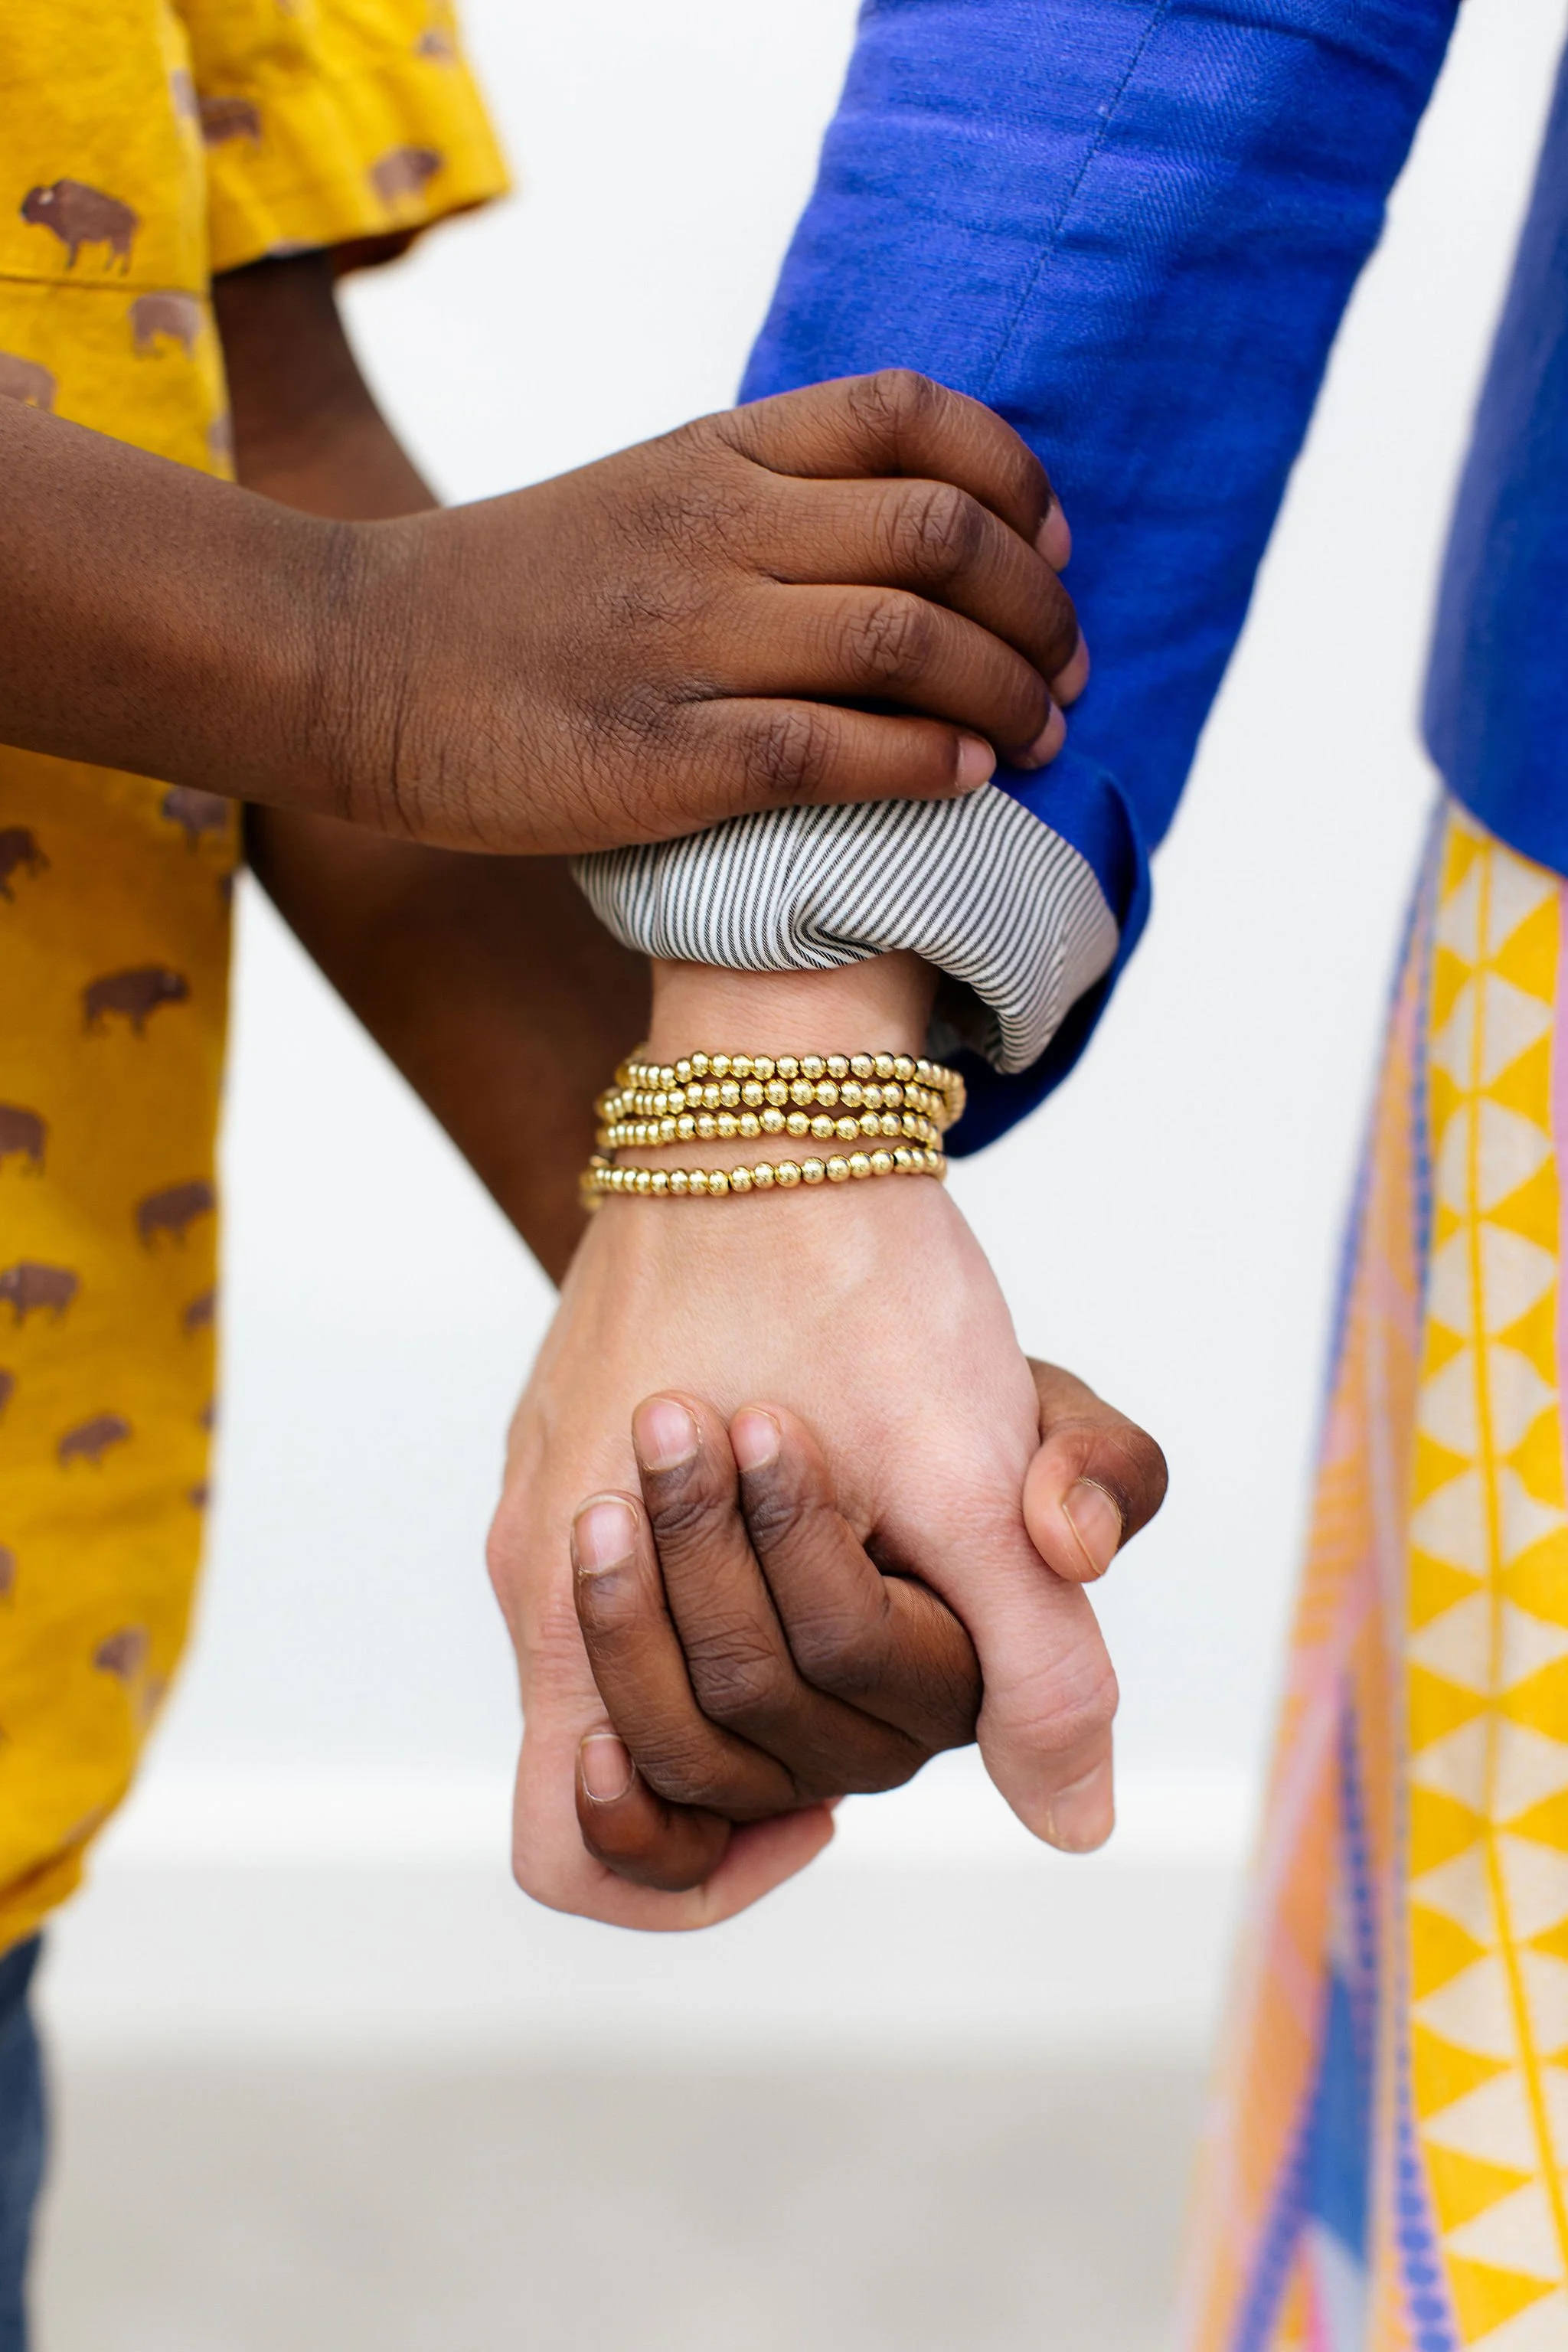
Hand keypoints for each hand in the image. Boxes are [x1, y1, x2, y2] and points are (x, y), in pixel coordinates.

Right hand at [345, 368, 1086, 850]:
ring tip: (1040, 737)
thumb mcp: (637, 498)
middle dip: (1041, 607)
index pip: (909, 413)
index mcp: (712, 454)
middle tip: (1068, 671)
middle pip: (941, 532)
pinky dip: (926, 765)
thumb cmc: (505, 599)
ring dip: (1008, 693)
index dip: (1016, 476)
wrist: (349, 662)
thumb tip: (905, 544)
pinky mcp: (659, 758)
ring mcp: (686, 642)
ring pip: (907, 641)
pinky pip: (833, 749)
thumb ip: (760, 502)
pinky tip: (964, 783)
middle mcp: (712, 530)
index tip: (1051, 543)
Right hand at [484, 953, 1165, 1927]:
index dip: (696, 1873)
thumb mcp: (972, 1476)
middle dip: (777, 1720)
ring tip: (850, 1544)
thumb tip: (1079, 1825)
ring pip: (633, 1668)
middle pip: (639, 1759)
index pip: (580, 1846)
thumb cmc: (863, 1282)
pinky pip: (624, 1576)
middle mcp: (534, 1562)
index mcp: (584, 1592)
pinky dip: (725, 1582)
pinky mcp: (565, 1434)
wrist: (778, 1095)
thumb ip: (1032, 1660)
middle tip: (876, 1615)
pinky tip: (819, 1513)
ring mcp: (539, 1494)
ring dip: (756, 1634)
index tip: (821, 1809)